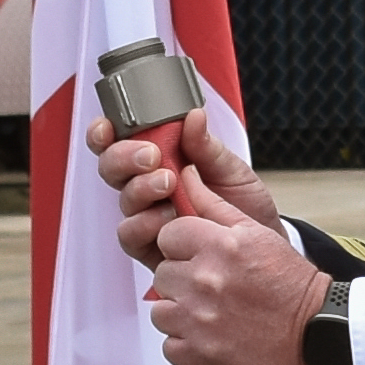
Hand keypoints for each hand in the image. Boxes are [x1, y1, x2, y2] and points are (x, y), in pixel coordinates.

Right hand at [97, 123, 284, 269]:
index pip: (119, 142)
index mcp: (159, 160)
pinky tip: (168, 217)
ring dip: (139, 188)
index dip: (104, 133)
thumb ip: (207, 146)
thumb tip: (193, 117)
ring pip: (123, 200)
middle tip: (152, 156)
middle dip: (124, 157)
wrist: (260, 246)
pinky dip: (145, 223)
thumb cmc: (242, 206)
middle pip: (111, 168)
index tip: (109, 127)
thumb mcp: (231, 170)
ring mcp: (146, 217)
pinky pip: (130, 235)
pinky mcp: (150, 247)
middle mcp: (146, 187)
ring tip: (168, 185)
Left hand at [139, 209, 322, 364]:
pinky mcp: (199, 354)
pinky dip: (187, 345)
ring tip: (211, 314)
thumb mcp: (256, 233)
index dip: (181, 246)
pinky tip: (211, 336)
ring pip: (160, 311)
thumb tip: (185, 174)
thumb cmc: (290, 283)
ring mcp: (199, 320)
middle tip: (211, 288)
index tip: (198, 256)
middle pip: (162, 274)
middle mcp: (205, 281)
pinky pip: (170, 346)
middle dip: (182, 280)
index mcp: (220, 246)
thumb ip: (213, 204)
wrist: (316, 332)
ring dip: (181, 313)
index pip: (167, 235)